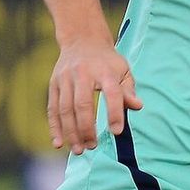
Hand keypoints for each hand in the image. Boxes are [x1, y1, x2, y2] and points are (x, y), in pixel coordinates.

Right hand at [47, 36, 141, 153]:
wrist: (82, 40)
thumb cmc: (107, 61)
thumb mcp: (123, 70)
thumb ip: (128, 90)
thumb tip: (137, 106)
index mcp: (105, 71)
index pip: (111, 93)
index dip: (114, 113)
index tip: (116, 131)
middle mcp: (83, 74)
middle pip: (82, 104)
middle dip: (86, 128)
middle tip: (92, 146)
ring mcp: (65, 79)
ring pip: (65, 109)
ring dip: (71, 132)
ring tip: (79, 150)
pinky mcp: (54, 84)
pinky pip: (52, 109)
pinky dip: (54, 127)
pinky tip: (58, 143)